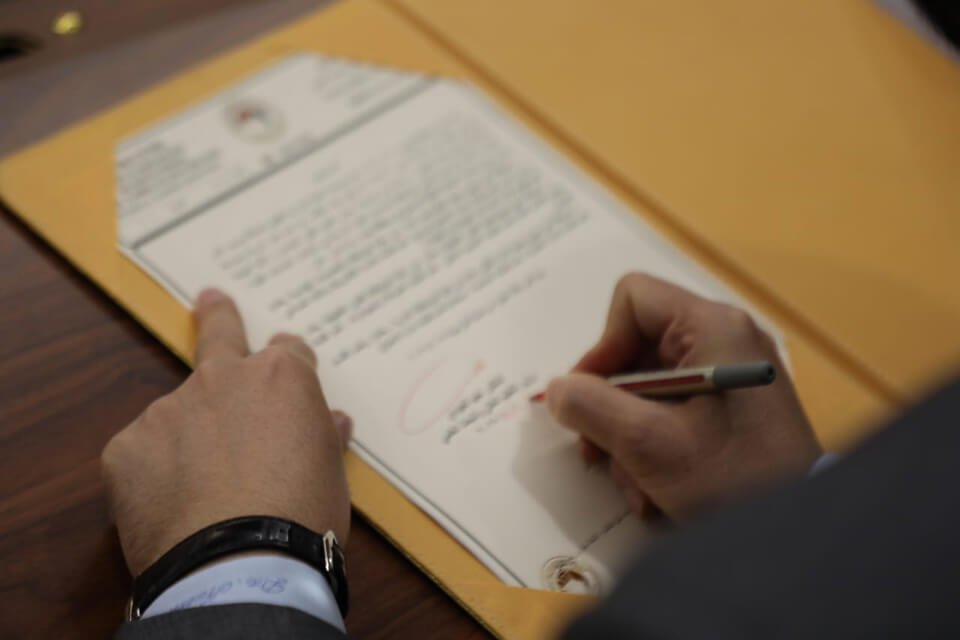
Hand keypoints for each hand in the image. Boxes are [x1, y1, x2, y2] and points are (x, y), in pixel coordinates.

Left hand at [101, 289, 351, 575]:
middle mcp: (223, 380)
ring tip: (201, 490)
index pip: (289, 351)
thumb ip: (323, 436)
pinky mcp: (126, 447)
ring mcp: (169, 410)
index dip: (291, 363)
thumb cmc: (302, 517)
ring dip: (190, 435)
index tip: (288, 365)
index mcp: (280, 379)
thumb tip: (331, 422)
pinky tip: (171, 506)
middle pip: (220, 336)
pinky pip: (144, 454)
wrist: (239, 564)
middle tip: (210, 300)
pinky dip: (156, 473)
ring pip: (180, 414)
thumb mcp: (331, 473)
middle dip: (218, 316)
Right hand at [545, 273, 820, 520]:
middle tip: (597, 452)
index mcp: (713, 327)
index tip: (589, 397)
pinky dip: (657, 447)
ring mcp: (734, 375)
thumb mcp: (648, 443)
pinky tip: (658, 490)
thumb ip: (590, 407)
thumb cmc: (732, 478)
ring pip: (651, 388)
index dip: (602, 346)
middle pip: (638, 350)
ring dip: (630, 439)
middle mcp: (726, 340)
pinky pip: (677, 410)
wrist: (799, 531)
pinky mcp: (737, 407)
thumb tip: (556, 390)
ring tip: (637, 486)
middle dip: (611, 407)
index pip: (633, 300)